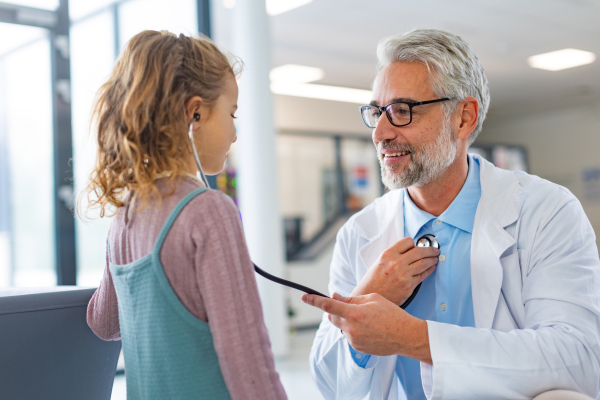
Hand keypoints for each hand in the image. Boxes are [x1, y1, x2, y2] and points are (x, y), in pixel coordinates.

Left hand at [302, 292, 431, 363]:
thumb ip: (351, 298)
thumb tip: (336, 297)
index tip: (305, 297)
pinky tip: (369, 329)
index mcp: (354, 312)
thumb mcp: (372, 299)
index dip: (314, 300)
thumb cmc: (392, 314)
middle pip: (332, 317)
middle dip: (334, 310)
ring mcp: (353, 339)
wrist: (406, 336)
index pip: (328, 305)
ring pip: (341, 327)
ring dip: (346, 320)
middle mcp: (351, 327)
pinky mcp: (357, 348)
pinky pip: (349, 336)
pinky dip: (354, 330)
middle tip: (346, 305)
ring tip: (366, 318)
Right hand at [352, 237, 438, 305]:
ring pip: (424, 263)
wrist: (369, 297)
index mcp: (387, 254)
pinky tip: (431, 268)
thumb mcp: (379, 262)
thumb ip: (393, 256)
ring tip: (435, 258)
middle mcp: (396, 263)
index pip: (407, 241)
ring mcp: (403, 275)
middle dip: (430, 249)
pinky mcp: (409, 286)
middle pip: (419, 251)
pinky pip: (423, 275)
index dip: (414, 243)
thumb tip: (409, 251)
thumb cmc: (373, 281)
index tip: (417, 245)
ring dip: (433, 259)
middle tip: (435, 250)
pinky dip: (430, 270)